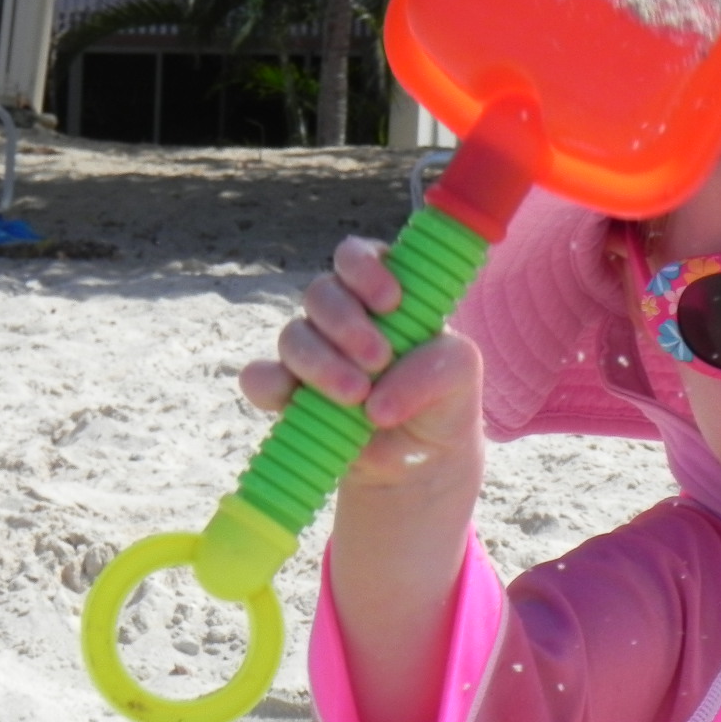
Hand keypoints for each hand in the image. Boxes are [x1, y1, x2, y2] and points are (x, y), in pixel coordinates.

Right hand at [239, 235, 484, 490]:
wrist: (425, 465)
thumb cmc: (444, 404)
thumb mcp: (461, 376)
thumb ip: (436, 368)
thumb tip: (376, 400)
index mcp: (383, 297)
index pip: (357, 256)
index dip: (364, 268)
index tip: (390, 302)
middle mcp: (342, 318)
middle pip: (321, 292)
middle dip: (347, 324)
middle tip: (378, 360)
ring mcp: (311, 355)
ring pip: (292, 336)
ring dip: (321, 364)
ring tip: (358, 397)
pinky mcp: (287, 395)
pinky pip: (260, 378)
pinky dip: (275, 388)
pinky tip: (299, 404)